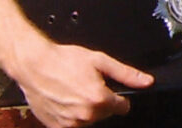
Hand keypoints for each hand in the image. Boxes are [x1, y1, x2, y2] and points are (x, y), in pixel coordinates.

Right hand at [13, 39, 153, 127]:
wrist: (35, 65)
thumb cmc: (64, 60)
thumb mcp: (99, 60)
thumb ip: (125, 73)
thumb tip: (146, 81)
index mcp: (99, 100)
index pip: (122, 107)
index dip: (117, 96)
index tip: (108, 88)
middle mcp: (86, 116)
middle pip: (104, 113)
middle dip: (100, 100)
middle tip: (86, 83)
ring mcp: (70, 125)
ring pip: (88, 119)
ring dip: (85, 108)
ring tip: (74, 89)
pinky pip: (72, 124)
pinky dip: (71, 114)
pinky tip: (65, 98)